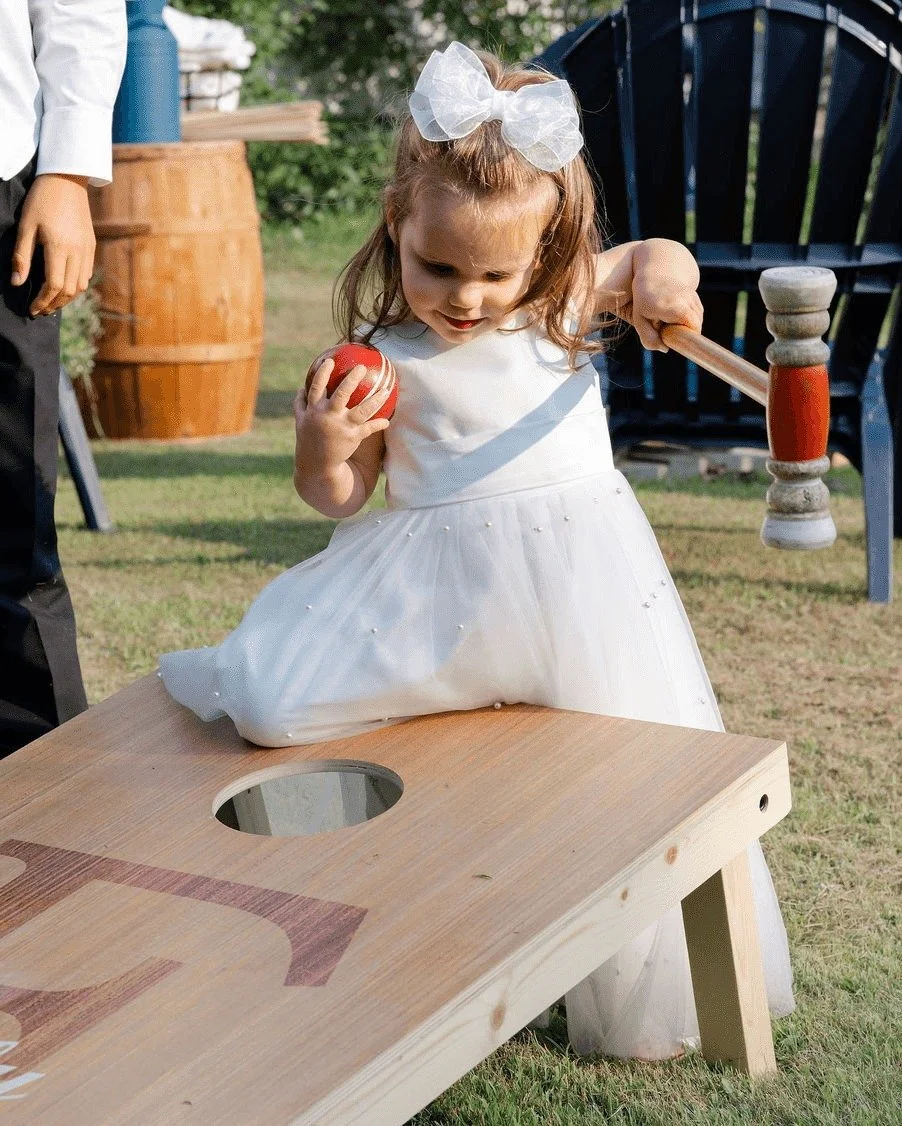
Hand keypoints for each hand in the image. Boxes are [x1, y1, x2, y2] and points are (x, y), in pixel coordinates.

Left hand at [11, 174, 95, 315]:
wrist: (67, 180)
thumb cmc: (41, 200)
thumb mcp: (25, 226)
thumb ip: (22, 256)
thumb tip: (17, 283)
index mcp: (59, 248)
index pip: (53, 285)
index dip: (43, 301)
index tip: (32, 309)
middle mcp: (77, 252)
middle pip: (69, 291)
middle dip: (54, 304)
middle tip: (40, 310)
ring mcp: (87, 250)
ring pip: (81, 286)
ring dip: (67, 298)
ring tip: (52, 301)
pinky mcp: (91, 246)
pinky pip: (87, 274)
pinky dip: (76, 285)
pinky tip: (65, 286)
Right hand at [293, 356, 391, 479]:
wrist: (317, 466)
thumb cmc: (308, 440)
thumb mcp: (300, 422)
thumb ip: (300, 404)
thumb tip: (301, 388)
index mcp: (314, 410)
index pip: (317, 387)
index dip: (323, 373)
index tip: (330, 360)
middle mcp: (328, 416)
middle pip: (341, 394)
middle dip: (352, 379)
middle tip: (361, 367)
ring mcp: (341, 427)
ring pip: (361, 410)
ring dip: (376, 400)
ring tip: (387, 389)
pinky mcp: (352, 438)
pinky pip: (368, 429)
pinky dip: (378, 424)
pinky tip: (387, 421)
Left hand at [627, 239, 702, 350]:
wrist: (655, 267)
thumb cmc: (644, 295)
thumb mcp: (639, 318)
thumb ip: (648, 338)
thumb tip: (665, 349)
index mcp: (676, 309)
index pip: (694, 330)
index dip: (689, 338)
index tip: (680, 340)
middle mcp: (687, 301)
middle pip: (697, 325)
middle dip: (686, 331)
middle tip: (671, 330)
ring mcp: (692, 295)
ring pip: (698, 317)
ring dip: (687, 322)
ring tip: (670, 320)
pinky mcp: (694, 293)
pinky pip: (697, 310)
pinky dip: (689, 314)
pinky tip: (675, 313)